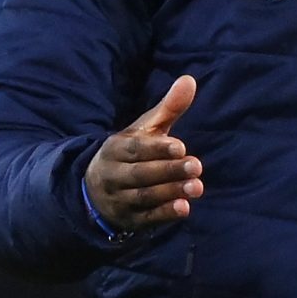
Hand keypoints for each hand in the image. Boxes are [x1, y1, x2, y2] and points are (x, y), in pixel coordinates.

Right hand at [85, 75, 203, 234]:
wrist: (99, 190)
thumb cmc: (132, 153)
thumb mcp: (145, 130)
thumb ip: (168, 108)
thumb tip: (190, 79)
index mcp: (116, 148)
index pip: (135, 149)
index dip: (157, 148)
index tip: (181, 147)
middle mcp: (114, 174)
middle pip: (140, 173)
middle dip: (168, 170)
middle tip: (197, 166)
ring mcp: (120, 198)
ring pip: (144, 196)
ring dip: (171, 192)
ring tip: (197, 187)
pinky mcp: (130, 218)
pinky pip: (146, 218)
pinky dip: (164, 214)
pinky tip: (185, 208)